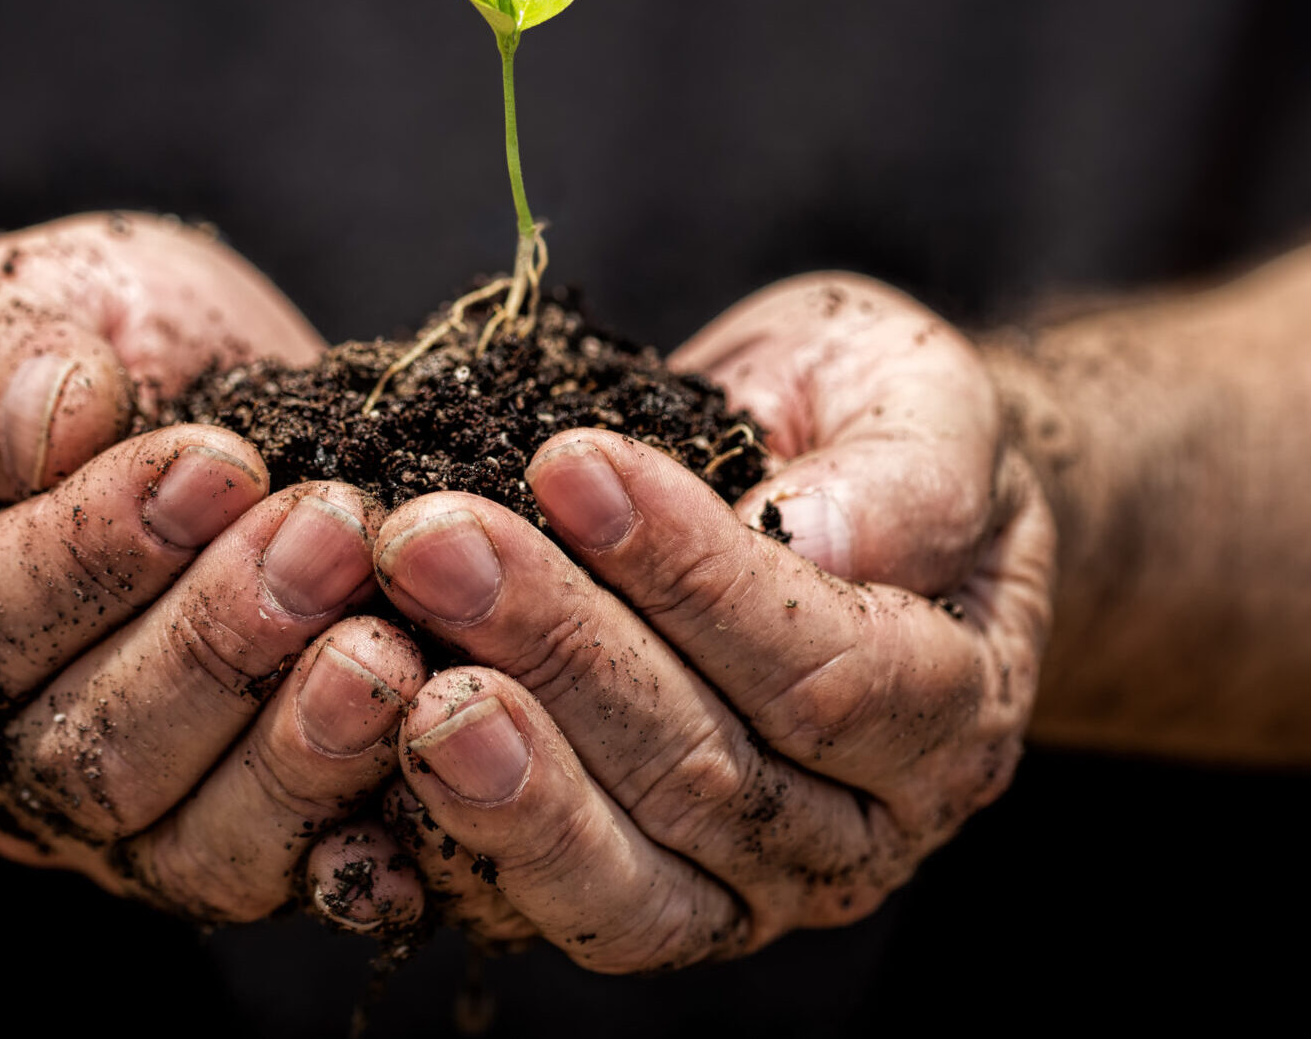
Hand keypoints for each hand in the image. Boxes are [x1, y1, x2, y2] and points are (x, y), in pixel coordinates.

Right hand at [0, 214, 427, 928]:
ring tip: (391, 649)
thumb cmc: (92, 351)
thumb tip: (58, 414)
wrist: (185, 416)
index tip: (219, 460)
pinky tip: (447, 777)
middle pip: (96, 758)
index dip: (101, 550)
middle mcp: (9, 760)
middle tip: (331, 533)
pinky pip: (323, 881)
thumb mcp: (25, 305)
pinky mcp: (270, 848)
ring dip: (304, 751)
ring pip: (205, 847)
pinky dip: (386, 845)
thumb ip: (1, 358)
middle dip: (222, 644)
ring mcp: (141, 829)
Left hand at [341, 273, 1050, 967]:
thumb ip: (903, 470)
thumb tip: (817, 535)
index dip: (695, 576)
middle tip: (429, 538)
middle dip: (559, 649)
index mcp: (950, 715)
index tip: (568, 463)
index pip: (830, 674)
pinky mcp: (617, 902)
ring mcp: (736, 893)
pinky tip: (360, 766)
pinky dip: (436, 850)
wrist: (825, 490)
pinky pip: (527, 911)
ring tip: (401, 671)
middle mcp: (853, 836)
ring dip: (501, 775)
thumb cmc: (869, 429)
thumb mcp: (923, 399)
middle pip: (707, 774)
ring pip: (622, 879)